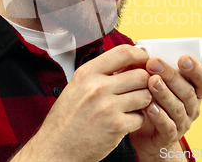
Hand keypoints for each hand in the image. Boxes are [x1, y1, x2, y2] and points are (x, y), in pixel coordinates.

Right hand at [11, 45, 151, 161]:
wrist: (55, 149)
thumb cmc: (66, 120)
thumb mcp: (77, 87)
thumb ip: (100, 74)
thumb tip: (127, 63)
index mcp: (87, 73)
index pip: (123, 52)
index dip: (140, 55)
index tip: (144, 61)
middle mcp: (97, 87)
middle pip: (140, 74)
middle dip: (145, 82)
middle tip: (141, 88)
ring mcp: (107, 107)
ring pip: (145, 95)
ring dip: (143, 101)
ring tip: (132, 106)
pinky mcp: (116, 126)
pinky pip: (141, 117)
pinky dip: (137, 120)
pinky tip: (125, 122)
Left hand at [130, 47, 201, 159]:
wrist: (147, 132)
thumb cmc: (157, 98)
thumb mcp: (167, 79)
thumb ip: (173, 61)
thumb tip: (186, 43)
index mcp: (195, 91)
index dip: (197, 70)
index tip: (183, 58)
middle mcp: (192, 107)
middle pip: (187, 92)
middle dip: (171, 76)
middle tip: (154, 63)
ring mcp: (182, 123)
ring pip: (177, 108)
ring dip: (164, 93)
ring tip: (151, 81)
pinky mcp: (169, 136)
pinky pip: (167, 126)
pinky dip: (158, 115)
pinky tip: (149, 106)